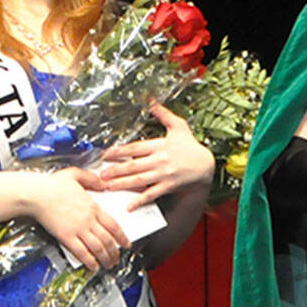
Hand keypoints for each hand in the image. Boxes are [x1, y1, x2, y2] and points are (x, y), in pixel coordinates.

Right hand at [26, 169, 129, 271]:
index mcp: (93, 206)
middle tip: (116, 259)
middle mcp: (88, 219)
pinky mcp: (66, 237)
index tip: (126, 244)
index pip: (113, 225)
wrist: (36, 194)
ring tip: (108, 265)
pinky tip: (93, 266)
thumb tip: (103, 184)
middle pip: (108, 239)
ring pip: (98, 248)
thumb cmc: (51, 185)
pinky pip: (82, 252)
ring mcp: (78, 229)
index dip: (122, 237)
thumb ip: (91, 179)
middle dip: (115, 252)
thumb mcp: (75, 174)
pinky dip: (90, 261)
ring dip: (105, 259)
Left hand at [99, 104, 215, 209]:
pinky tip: (129, 206)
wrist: (205, 165)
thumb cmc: (190, 146)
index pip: (135, 148)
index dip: (119, 151)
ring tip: (108, 187)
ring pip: (139, 180)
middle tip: (100, 175)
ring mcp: (164, 174)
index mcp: (159, 145)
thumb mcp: (179, 126)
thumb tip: (151, 100)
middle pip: (133, 165)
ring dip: (122, 184)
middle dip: (115, 170)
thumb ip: (163, 114)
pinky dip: (140, 201)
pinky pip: (152, 194)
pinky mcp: (168, 186)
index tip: (105, 154)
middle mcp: (160, 160)